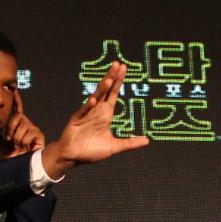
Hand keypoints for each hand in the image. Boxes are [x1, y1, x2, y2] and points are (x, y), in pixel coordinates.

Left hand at [0, 88, 44, 159]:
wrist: (16, 167)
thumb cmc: (9, 156)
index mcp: (17, 124)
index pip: (17, 109)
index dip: (16, 100)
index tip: (14, 90)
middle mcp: (26, 124)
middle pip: (17, 117)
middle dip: (10, 129)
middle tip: (9, 139)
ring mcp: (33, 129)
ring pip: (22, 127)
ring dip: (16, 139)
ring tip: (17, 146)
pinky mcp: (39, 136)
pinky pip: (28, 134)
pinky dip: (23, 142)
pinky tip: (25, 147)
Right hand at [40, 61, 149, 177]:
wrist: (73, 157)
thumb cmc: (90, 151)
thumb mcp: (113, 146)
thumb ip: (129, 143)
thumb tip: (147, 141)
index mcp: (105, 114)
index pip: (113, 93)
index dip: (118, 81)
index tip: (124, 68)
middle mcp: (96, 110)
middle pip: (105, 90)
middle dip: (111, 77)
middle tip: (117, 64)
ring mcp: (86, 114)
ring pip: (95, 98)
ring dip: (101, 89)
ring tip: (109, 79)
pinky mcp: (77, 121)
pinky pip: (83, 112)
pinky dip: (88, 107)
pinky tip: (94, 101)